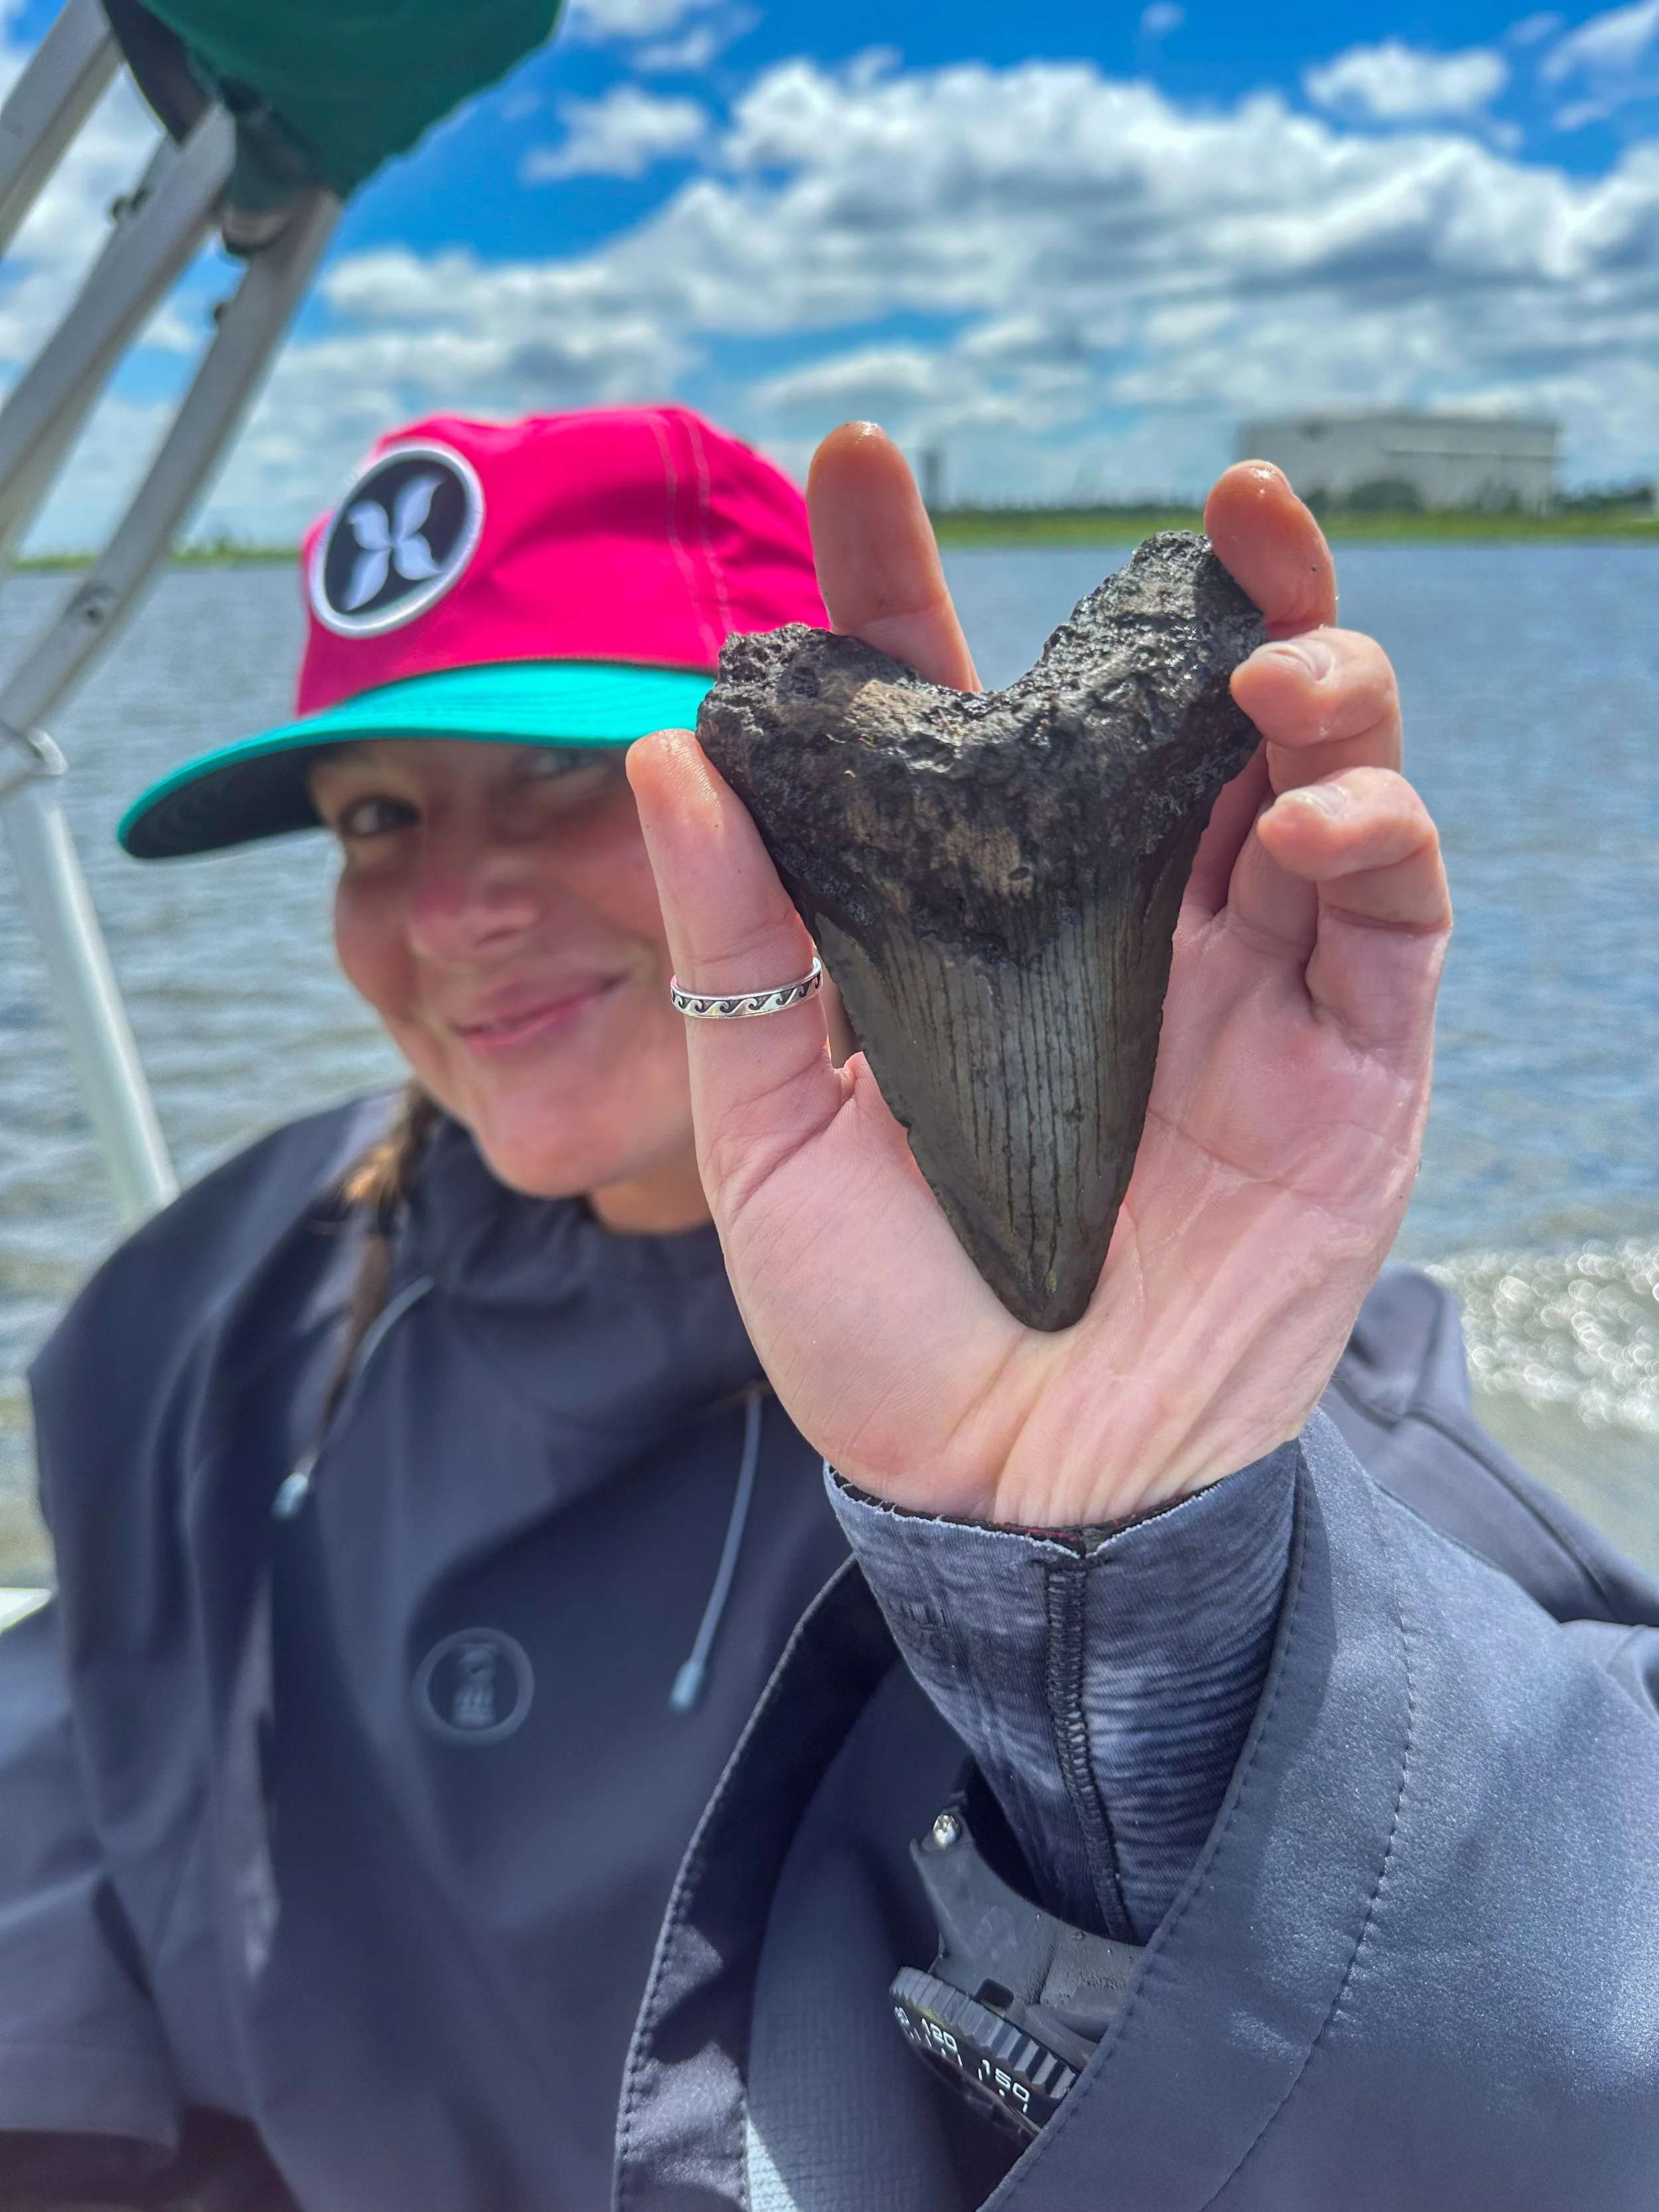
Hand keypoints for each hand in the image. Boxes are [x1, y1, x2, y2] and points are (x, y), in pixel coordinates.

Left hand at [628, 429, 1449, 1526]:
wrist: (1012, 1496)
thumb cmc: (881, 1329)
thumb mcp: (768, 1136)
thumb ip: (735, 951)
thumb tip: (662, 751)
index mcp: (975, 934)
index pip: (951, 728)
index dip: (905, 594)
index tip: (853, 466)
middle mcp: (1118, 934)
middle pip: (1175, 719)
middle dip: (1209, 594)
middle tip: (1221, 499)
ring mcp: (1245, 990)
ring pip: (1317, 780)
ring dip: (1322, 685)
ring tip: (1272, 655)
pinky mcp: (1346, 1065)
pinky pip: (1387, 914)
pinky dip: (1365, 838)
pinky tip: (1298, 817)